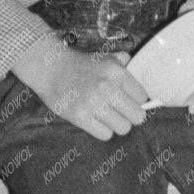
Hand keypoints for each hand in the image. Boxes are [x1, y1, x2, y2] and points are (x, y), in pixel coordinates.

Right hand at [13, 39, 148, 141]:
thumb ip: (125, 62)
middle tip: (123, 112)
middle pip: (137, 116)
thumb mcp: (106, 58)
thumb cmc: (81, 64)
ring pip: (123, 128)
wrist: (50, 68)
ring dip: (117, 124)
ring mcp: (93, 103)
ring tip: (108, 116)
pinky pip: (105, 134)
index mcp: (117, 72)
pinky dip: (103, 130)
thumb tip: (139, 70)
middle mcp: (107, 87)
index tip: (130, 100)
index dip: (138, 100)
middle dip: (132, 115)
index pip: (143, 97)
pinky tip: (97, 121)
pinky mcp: (80, 117)